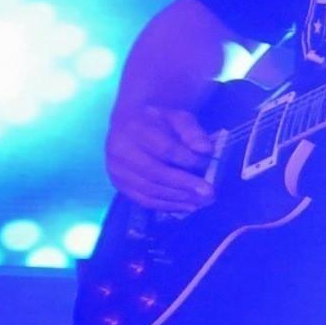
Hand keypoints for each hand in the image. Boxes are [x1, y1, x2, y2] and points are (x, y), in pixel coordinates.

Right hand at [106, 97, 217, 213]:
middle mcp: (120, 150)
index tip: (207, 164)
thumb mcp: (178, 118)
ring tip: (202, 202)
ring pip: (149, 189)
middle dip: (184, 184)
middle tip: (209, 193)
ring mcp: (117, 170)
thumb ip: (192, 132)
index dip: (187, 159)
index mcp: (135, 129)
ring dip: (178, 198)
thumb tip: (205, 150)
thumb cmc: (159, 121)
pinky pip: (143, 200)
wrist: (131, 124)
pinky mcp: (119, 184)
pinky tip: (187, 206)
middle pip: (154, 172)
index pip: (164, 149)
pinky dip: (167, 206)